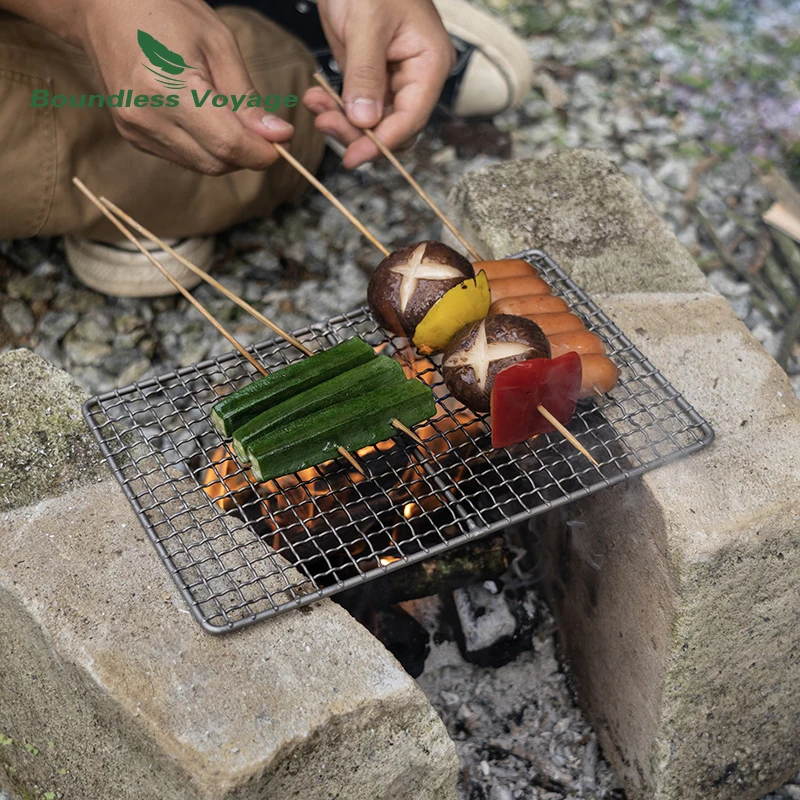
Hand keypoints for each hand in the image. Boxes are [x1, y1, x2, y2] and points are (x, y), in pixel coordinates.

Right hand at [71, 0, 292, 174]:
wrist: (102, 5)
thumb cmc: (164, 10)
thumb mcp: (217, 43)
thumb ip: (246, 97)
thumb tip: (278, 136)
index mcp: (168, 89)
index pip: (228, 145)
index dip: (261, 151)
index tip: (282, 140)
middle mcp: (147, 117)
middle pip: (217, 162)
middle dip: (247, 153)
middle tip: (263, 128)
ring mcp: (136, 130)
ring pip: (201, 164)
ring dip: (226, 151)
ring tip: (230, 115)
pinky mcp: (133, 135)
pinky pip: (182, 156)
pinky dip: (203, 146)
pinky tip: (204, 117)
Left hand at [303, 0, 454, 168]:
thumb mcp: (367, 23)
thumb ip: (366, 75)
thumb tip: (365, 121)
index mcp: (429, 64)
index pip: (411, 118)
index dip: (382, 143)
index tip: (353, 157)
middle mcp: (416, 77)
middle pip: (393, 127)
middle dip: (358, 133)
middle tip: (324, 125)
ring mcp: (394, 78)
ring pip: (373, 121)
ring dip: (342, 121)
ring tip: (315, 107)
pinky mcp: (371, 75)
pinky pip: (357, 105)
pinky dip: (335, 106)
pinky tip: (315, 99)